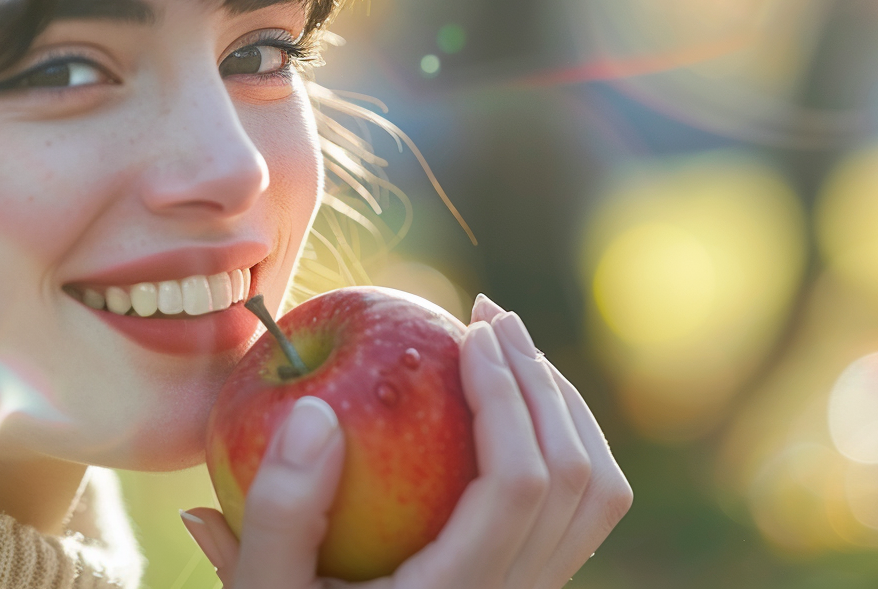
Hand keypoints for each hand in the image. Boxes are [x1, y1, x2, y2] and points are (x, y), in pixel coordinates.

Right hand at [180, 293, 632, 588]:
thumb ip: (279, 512)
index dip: (507, 397)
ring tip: (511, 346)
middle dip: (539, 381)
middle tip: (490, 315)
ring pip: (598, 493)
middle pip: (578, 478)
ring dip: (564, 405)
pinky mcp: (532, 583)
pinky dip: (568, 439)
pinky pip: (586, 508)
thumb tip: (313, 411)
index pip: (519, 485)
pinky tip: (516, 399)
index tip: (471, 332)